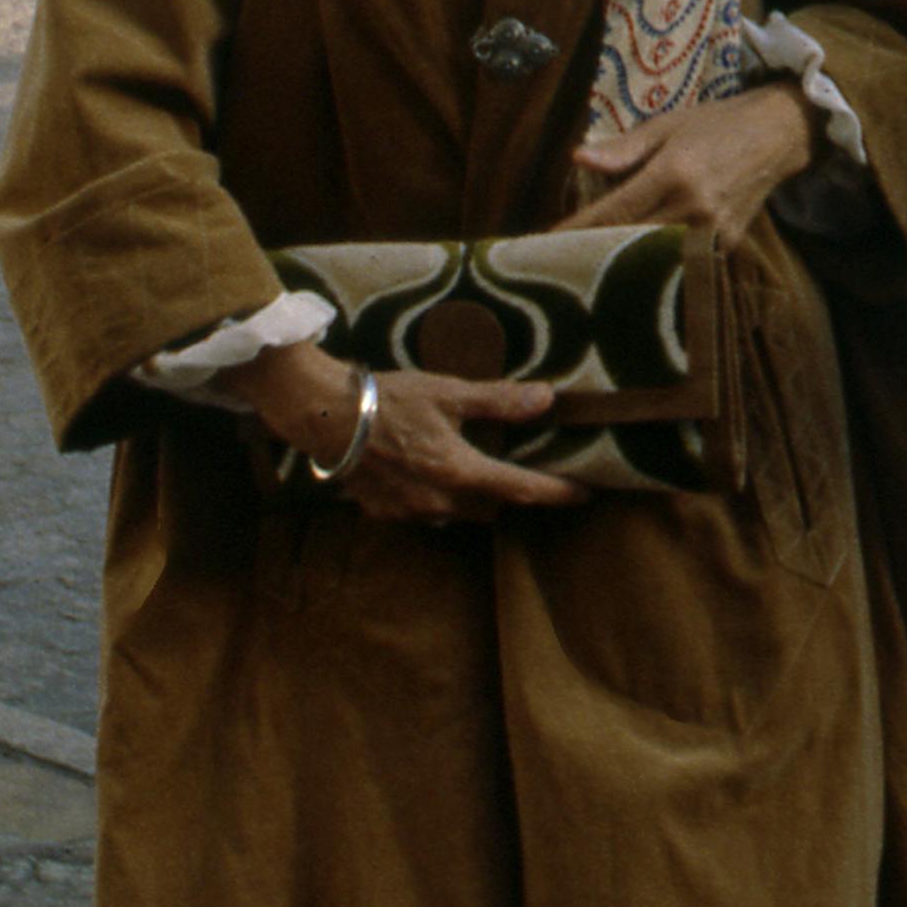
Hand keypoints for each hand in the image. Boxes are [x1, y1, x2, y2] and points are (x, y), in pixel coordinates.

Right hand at [229, 343, 588, 522]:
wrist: (322, 415)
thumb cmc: (387, 400)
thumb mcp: (449, 392)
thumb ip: (499, 402)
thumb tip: (546, 399)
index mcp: (461, 473)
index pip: (524, 490)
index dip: (557, 492)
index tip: (584, 493)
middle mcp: (440, 503)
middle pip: (491, 506)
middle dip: (506, 491)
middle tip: (515, 467)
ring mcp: (410, 513)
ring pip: (457, 512)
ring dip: (469, 495)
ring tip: (465, 464)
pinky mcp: (384, 513)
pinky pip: (424, 511)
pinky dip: (433, 495)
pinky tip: (422, 470)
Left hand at [571, 82, 815, 247]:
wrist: (777, 135)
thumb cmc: (716, 124)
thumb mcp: (667, 125)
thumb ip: (623, 148)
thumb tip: (578, 158)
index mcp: (674, 172)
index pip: (615, 210)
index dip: (578, 228)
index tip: (548, 241)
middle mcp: (694, 206)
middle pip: (631, 241)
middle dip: (594, 251)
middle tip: (560, 260)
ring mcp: (714, 231)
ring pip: (655, 258)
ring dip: (622, 263)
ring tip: (589, 267)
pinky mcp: (728, 245)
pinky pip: (681, 261)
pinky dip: (655, 263)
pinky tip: (632, 267)